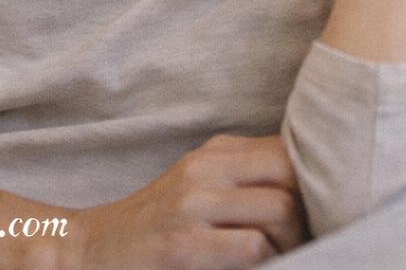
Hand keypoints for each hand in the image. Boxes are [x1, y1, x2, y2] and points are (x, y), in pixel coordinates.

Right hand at [65, 135, 306, 269]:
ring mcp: (194, 205)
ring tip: (281, 257)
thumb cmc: (157, 225)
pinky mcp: (185, 245)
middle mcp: (205, 168)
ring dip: (292, 241)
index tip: (313, 210)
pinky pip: (253, 246)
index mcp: (215, 151)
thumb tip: (306, 188)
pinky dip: (268, 261)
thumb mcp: (199, 185)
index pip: (287, 148)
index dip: (312, 181)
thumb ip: (243, 178)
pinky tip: (258, 269)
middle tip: (303, 239)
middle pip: (291, 172)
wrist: (91, 251)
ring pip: (279, 208)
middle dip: (309, 209)